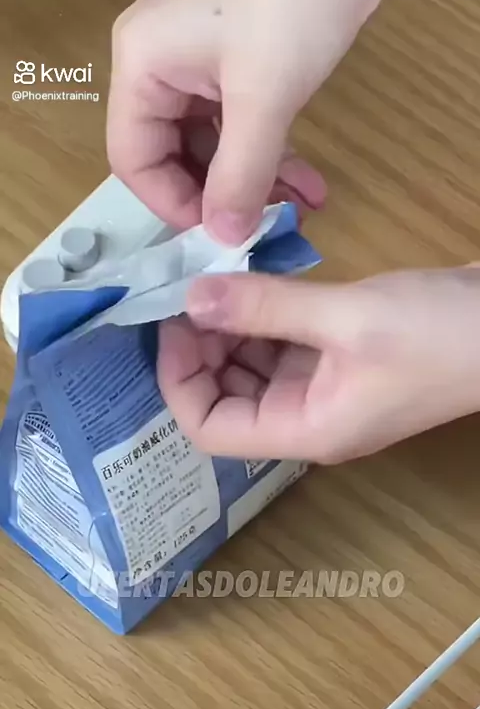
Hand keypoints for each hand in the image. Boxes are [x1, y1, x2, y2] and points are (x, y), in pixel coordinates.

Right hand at [107, 0, 412, 243]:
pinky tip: (308, 184)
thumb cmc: (290, 4)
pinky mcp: (238, 65)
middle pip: (174, 156)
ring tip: (295, 209)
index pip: (134, 159)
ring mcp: (199, 65)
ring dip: (253, 182)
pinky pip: (241, 127)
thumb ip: (240, 176)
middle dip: (219, 196)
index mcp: (142, 67)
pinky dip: (271, 157)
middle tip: (260, 227)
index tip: (219, 233)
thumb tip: (224, 239)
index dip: (173, 204)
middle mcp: (160, 68)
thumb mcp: (263, 99)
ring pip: (213, 147)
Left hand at [157, 266, 479, 463]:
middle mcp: (306, 418)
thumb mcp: (346, 317)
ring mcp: (324, 390)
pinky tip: (255, 281)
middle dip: (201, 350)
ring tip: (216, 279)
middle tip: (189, 291)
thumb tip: (191, 297)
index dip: (179, 381)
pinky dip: (264, 318)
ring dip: (231, 330)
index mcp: (303, 429)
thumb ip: (265, 307)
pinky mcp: (340, 361)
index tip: (171, 323)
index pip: (210, 429)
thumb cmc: (437, 333)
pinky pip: (284, 347)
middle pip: (227, 398)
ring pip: (253, 369)